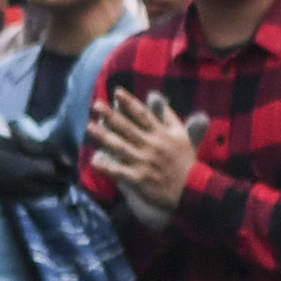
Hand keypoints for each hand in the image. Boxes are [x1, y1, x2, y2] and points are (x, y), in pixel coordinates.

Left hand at [90, 91, 199, 206]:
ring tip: (89, 127)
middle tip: (96, 104)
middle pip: (127, 128)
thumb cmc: (185, 160)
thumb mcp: (182, 135)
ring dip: (104, 136)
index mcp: (161, 134)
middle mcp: (151, 145)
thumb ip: (169, 118)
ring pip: (120, 147)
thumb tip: (159, 100)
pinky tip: (94, 161)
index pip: (143, 114)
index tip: (117, 91)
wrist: (191, 189)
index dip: (129, 102)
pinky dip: (108, 167)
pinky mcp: (139, 178)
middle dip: (111, 115)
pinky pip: (120, 171)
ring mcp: (144, 161)